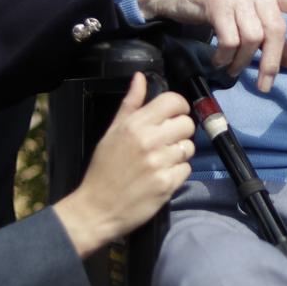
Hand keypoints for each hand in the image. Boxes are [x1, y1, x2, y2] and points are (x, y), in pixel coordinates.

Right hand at [52, 74, 194, 256]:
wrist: (97, 208)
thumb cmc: (103, 168)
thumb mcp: (112, 132)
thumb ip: (130, 104)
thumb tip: (140, 77)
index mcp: (135, 124)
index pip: (173, 101)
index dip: (178, 106)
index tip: (173, 115)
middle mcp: (149, 141)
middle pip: (187, 123)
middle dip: (181, 131)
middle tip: (167, 141)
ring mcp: (160, 163)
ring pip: (189, 147)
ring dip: (179, 153)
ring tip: (162, 160)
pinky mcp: (167, 184)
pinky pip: (186, 169)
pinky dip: (177, 173)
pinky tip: (161, 175)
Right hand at [137, 0, 286, 90]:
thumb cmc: (218, 2)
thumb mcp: (248, 12)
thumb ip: (273, 35)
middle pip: (275, 29)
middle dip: (272, 62)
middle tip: (265, 84)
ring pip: (252, 37)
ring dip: (244, 61)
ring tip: (233, 70)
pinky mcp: (216, 2)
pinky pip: (230, 38)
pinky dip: (226, 56)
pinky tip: (220, 61)